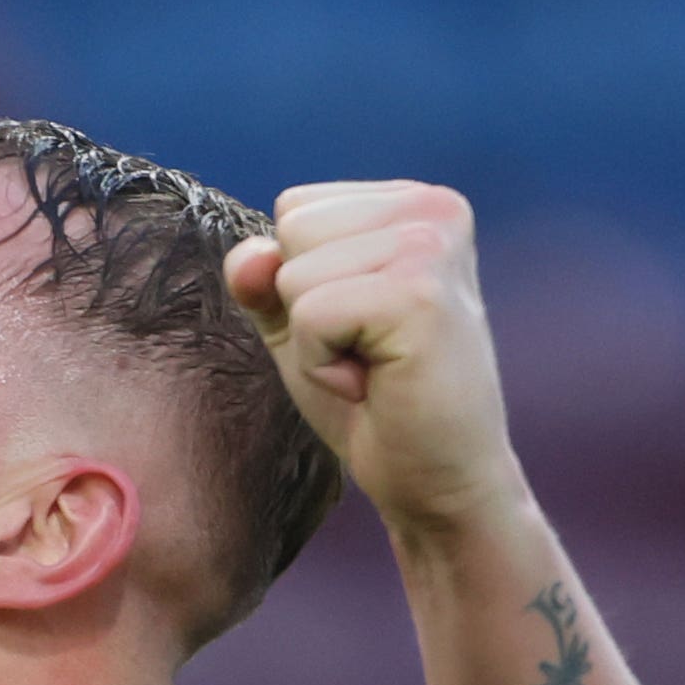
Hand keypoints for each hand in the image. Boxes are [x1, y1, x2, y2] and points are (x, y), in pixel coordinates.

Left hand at [223, 180, 527, 539]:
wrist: (436, 482)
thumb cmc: (375, 404)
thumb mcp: (302, 327)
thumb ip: (265, 279)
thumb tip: (249, 256)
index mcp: (416, 203)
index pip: (295, 208)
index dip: (305, 284)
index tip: (364, 329)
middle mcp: (433, 209)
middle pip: (292, 230)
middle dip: (308, 308)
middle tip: (370, 354)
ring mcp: (432, 246)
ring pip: (294, 273)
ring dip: (316, 341)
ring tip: (376, 368)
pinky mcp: (420, 294)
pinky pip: (310, 314)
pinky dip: (325, 366)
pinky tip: (377, 384)